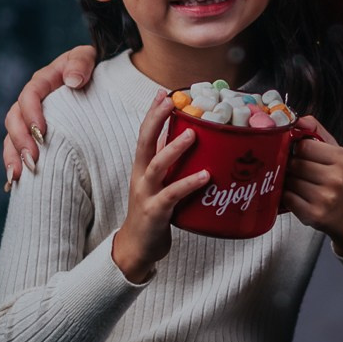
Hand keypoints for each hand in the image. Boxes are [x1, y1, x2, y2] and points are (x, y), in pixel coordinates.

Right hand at [4, 45, 96, 186]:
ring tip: (18, 176)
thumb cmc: (93, 68)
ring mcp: (30, 121)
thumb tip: (73, 80)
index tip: (41, 131)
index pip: (29, 95)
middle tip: (32, 160)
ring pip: (11, 139)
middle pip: (15, 120)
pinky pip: (17, 152)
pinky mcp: (34, 138)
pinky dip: (15, 166)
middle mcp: (32, 102)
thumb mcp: (88, 58)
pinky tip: (14, 185)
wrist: (100, 84)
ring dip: (13, 157)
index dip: (31, 113)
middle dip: (20, 141)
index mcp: (42, 82)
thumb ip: (81, 63)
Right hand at [110, 92, 209, 283]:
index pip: (144, 134)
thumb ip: (168, 163)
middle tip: (170, 101)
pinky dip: (189, 183)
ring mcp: (146, 194)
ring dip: (174, 148)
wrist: (136, 249)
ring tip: (193, 134)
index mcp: (142, 167)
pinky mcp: (155, 212)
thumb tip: (187, 139)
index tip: (163, 92)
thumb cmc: (152, 213)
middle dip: (156, 119)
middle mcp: (141, 177)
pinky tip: (205, 176)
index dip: (153, 113)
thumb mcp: (158, 184)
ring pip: (157, 165)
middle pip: (144, 142)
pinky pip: (172, 195)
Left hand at [281, 116, 342, 257]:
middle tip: (297, 170)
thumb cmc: (340, 178)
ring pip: (289, 181)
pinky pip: (288, 199)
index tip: (299, 153)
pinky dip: (288, 197)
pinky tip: (298, 196)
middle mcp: (335, 178)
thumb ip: (316, 130)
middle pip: (295, 164)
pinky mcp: (314, 215)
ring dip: (288, 182)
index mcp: (341, 158)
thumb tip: (297, 119)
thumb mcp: (335, 151)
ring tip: (298, 183)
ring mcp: (325, 198)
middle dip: (291, 166)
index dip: (297, 149)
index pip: (303, 145)